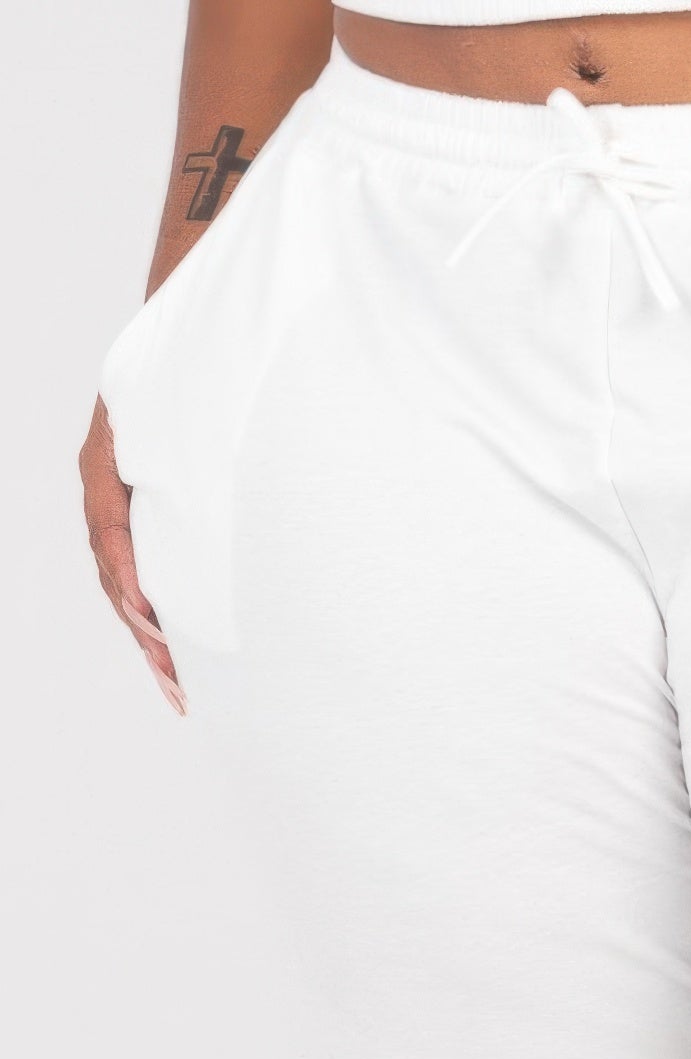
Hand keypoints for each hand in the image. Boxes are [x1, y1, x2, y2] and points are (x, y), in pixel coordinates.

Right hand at [80, 396, 186, 716]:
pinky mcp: (141, 526)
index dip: (130, 577)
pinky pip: (144, 583)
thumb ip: (170, 430)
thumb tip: (193, 470)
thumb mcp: (164, 395)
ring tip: (179, 690)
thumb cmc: (175, 365)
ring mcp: (118, 513)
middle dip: (147, 633)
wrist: (174, 341)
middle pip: (118, 577)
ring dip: (155, 642)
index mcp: (103, 465)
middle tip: (176, 680)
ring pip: (129, 590)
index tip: (152, 615)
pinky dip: (160, 623)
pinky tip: (178, 661)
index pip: (110, 534)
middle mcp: (105, 493)